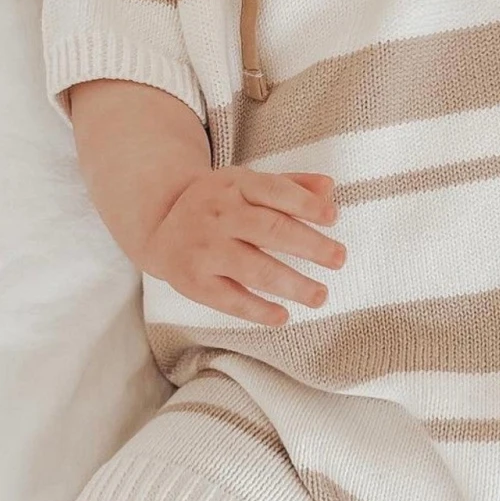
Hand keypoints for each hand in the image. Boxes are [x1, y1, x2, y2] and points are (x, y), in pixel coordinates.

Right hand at [137, 168, 345, 325]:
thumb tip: (329, 188)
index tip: (332, 217)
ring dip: (292, 284)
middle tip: (339, 259)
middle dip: (309, 246)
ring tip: (320, 296)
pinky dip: (258, 310)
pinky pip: (230, 299)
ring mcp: (205, 249)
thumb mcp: (247, 184)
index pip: (274, 191)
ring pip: (254, 269)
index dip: (305, 204)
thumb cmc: (218, 203)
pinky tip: (283, 316)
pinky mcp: (193, 281)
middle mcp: (218, 214)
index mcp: (235, 185)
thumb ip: (290, 185)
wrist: (160, 225)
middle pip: (270, 230)